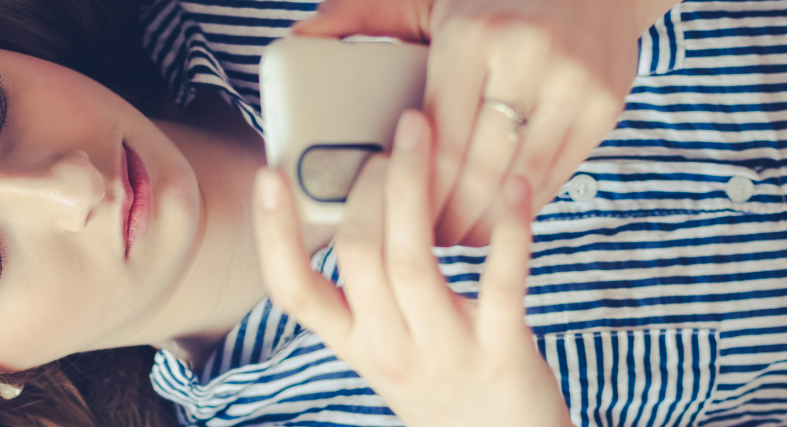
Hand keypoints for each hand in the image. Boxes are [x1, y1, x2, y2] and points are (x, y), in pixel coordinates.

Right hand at [252, 110, 570, 426]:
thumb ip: (369, 285)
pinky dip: (509, 229)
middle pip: (357, 256)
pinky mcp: (502, 352)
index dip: (274, 233)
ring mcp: (444, 353)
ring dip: (414, 186)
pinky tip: (515, 184)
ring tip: (422, 132)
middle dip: (366, 185)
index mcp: (353, 344)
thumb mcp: (387, 341)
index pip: (292, 292)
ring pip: (411, 259)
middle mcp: (388, 351)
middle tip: (386, 139)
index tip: (271, 174)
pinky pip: (500, 281)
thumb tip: (360, 190)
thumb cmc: (442, 378)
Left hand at [293, 0, 671, 245]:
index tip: (391, 219)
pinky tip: (493, 219)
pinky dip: (520, 206)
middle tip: (416, 243)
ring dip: (481, 223)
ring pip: (518, 182)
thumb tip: (300, 37)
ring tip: (450, 239)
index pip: (438, 141)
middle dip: (443, 219)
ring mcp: (575, 83)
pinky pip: (556, 174)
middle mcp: (529, 57)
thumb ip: (364, 16)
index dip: (414, 192)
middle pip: (477, 170)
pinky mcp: (606, 104)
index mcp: (474, 35)